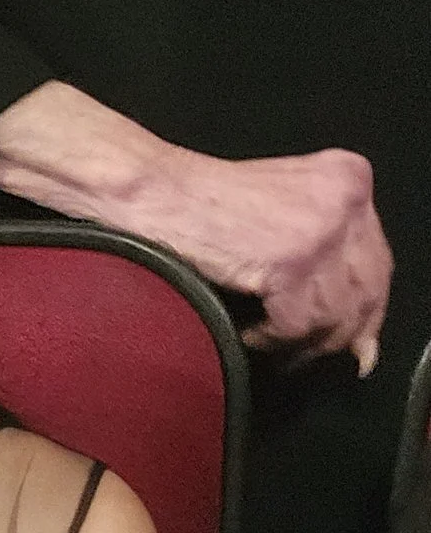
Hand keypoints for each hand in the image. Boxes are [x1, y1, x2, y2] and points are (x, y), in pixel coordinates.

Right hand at [0, 81, 391, 372]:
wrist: (153, 192)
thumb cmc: (203, 203)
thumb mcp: (282, 209)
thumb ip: (326, 250)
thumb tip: (362, 333)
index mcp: (349, 178)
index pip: (378, 262)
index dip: (364, 310)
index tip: (353, 344)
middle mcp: (346, 198)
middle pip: (365, 291)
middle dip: (335, 333)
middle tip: (303, 354)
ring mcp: (322, 229)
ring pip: (334, 314)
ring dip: (296, 340)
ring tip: (264, 341)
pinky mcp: (292, 259)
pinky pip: (298, 323)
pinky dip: (271, 339)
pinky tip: (247, 333)